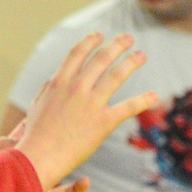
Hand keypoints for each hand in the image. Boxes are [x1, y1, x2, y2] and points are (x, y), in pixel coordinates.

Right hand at [3, 34, 154, 191]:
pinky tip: (154, 96)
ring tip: (142, 55)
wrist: (39, 157)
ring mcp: (90, 104)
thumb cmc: (36, 135)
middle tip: (129, 38)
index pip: (77, 54)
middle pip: (101, 59)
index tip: (100, 35)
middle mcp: (76, 88)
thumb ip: (48, 90)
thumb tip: (53, 79)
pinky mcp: (103, 122)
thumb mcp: (37, 106)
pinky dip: (143, 100)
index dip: (90, 42)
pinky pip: (128, 107)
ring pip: (116, 76)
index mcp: (59, 82)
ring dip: (131, 62)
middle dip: (117, 45)